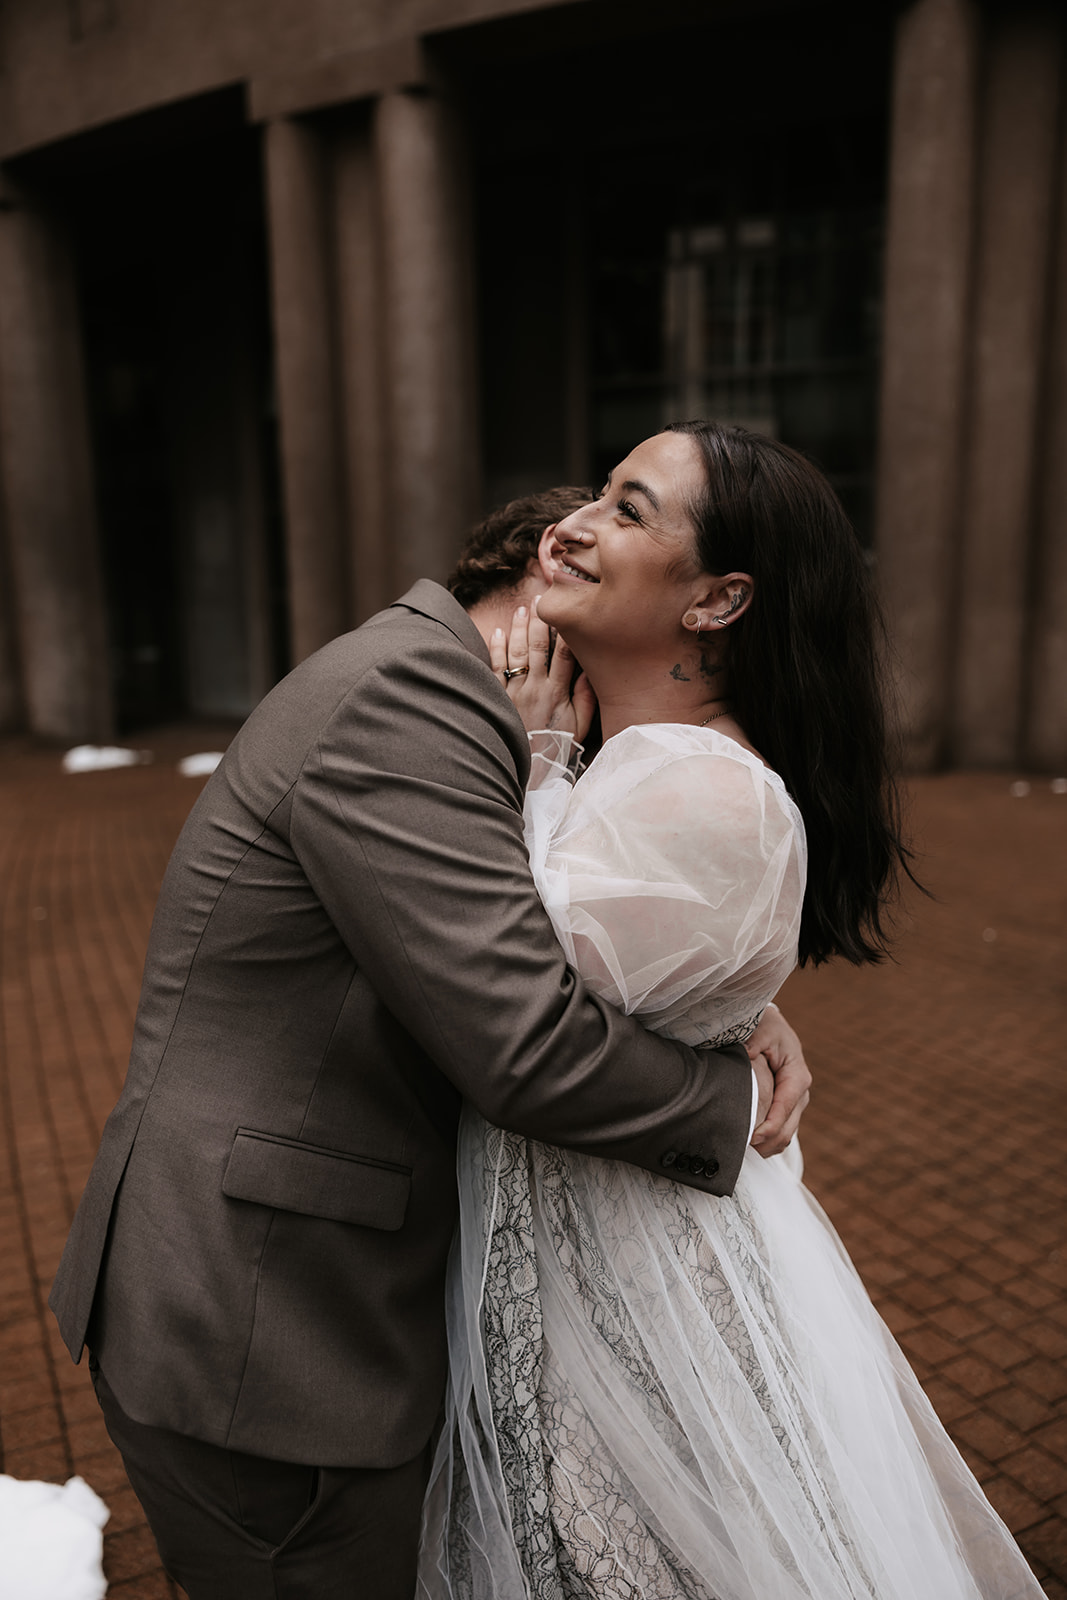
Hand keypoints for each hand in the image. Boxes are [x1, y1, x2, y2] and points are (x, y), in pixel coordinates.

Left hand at [490, 598, 595, 740]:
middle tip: (542, 599)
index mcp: (558, 693)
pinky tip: (499, 632)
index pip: (565, 653)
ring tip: (522, 609)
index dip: (567, 630)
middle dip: (541, 620)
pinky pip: (496, 669)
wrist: (530, 769)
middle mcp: (536, 688)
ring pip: (517, 653)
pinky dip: (496, 649)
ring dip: (520, 628)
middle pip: (538, 646)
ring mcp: (515, 692)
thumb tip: (591, 671)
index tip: (569, 611)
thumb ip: (587, 699)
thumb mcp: (581, 727)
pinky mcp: (498, 698)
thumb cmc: (557, 747)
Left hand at [746, 1001, 810, 1156]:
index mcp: (797, 1077)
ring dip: (766, 1147)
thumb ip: (757, 1040)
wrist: (770, 1028)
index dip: (769, 1127)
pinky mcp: (787, 1109)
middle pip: (787, 1129)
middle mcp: (800, 1094)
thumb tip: (749, 1053)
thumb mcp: (763, 1028)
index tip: (751, 1138)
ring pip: (785, 1136)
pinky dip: (767, 1143)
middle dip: (766, 1143)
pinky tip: (748, 1146)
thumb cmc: (766, 1028)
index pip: (785, 1109)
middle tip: (741, 1150)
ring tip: (742, 1151)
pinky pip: (781, 1133)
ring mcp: (795, 1104)